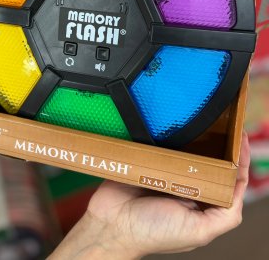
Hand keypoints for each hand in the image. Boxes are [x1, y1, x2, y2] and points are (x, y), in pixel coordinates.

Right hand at [50, 133, 249, 258]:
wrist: (111, 223)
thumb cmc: (152, 232)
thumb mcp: (197, 231)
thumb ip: (224, 217)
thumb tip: (240, 189)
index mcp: (201, 205)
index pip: (227, 181)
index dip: (237, 160)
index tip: (240, 137)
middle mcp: (187, 188)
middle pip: (209, 162)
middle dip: (219, 144)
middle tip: (224, 123)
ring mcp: (167, 173)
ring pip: (187, 151)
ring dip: (195, 138)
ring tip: (205, 119)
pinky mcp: (148, 161)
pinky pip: (163, 145)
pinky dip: (170, 136)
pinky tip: (176, 124)